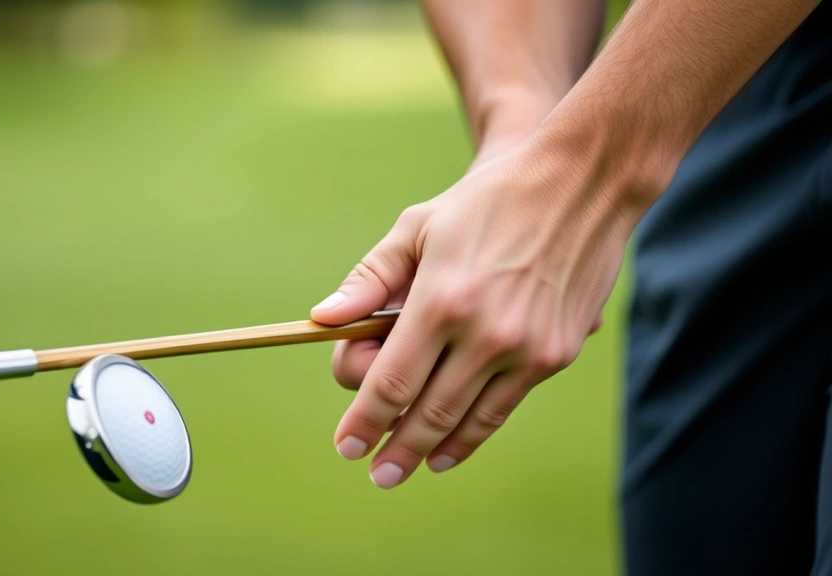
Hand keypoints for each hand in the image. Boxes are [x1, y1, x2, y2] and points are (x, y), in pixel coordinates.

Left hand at [311, 136, 634, 488]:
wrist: (580, 185)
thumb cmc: (485, 202)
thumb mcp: (417, 227)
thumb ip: (369, 281)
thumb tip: (321, 320)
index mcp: (441, 300)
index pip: (391, 382)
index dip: (364, 421)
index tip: (347, 446)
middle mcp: (484, 334)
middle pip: (425, 412)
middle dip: (393, 448)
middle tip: (375, 472)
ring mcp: (525, 349)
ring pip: (465, 420)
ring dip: (430, 451)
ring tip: (405, 470)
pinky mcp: (554, 355)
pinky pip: (504, 408)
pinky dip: (473, 435)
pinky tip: (450, 450)